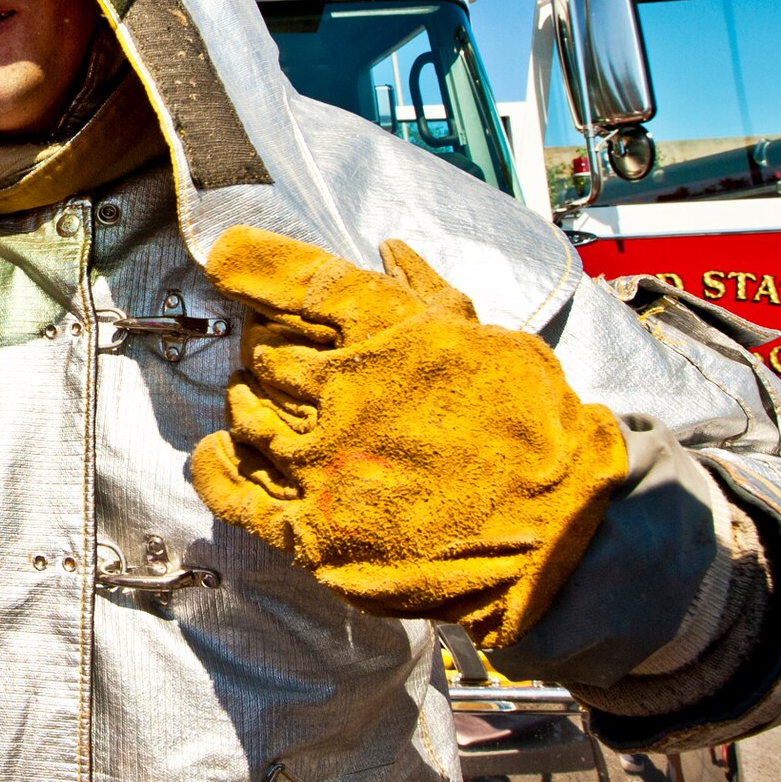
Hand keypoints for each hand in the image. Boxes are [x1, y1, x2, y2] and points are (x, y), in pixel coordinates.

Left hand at [189, 228, 626, 647]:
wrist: (566, 531)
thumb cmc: (535, 431)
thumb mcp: (488, 339)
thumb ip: (427, 293)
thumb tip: (391, 251)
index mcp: (384, 339)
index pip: (296, 290)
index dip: (256, 273)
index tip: (231, 267)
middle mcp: (341, 396)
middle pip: (264, 355)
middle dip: (261, 351)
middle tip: (266, 354)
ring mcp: (322, 466)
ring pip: (249, 418)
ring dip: (246, 405)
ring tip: (256, 403)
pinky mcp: (314, 531)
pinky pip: (237, 495)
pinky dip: (216, 471)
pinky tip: (214, 454)